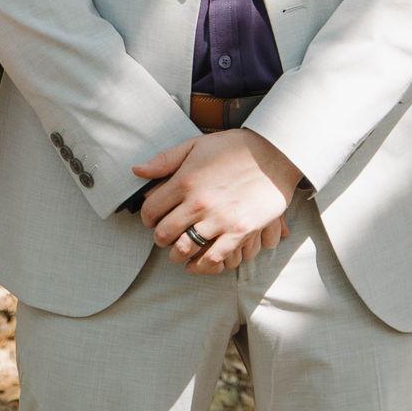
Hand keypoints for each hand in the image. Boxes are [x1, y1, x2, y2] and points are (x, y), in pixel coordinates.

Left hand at [132, 129, 300, 273]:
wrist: (274, 154)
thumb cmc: (234, 148)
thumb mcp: (196, 145)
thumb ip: (165, 160)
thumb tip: (137, 171)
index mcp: (184, 181)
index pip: (151, 211)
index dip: (148, 219)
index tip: (153, 220)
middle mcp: (198, 202)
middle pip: (164, 233)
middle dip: (160, 239)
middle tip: (165, 237)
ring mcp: (219, 219)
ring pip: (185, 249)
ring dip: (178, 255)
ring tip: (180, 251)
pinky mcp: (239, 231)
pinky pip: (213, 257)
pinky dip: (202, 265)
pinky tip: (198, 262)